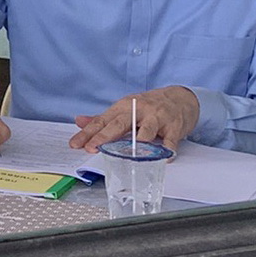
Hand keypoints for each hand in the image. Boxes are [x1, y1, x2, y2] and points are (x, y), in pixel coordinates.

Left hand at [72, 85, 198, 152]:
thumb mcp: (125, 108)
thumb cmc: (149, 106)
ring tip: (127, 154)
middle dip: (104, 137)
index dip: (88, 133)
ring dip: (137, 142)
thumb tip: (79, 121)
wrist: (180, 98)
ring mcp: (157, 118)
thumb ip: (103, 118)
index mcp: (123, 107)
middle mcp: (138, 111)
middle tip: (92, 148)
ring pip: (146, 131)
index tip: (75, 144)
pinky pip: (170, 140)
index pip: (102, 120)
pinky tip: (163, 158)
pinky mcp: (174, 127)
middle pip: (119, 124)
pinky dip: (167, 150)